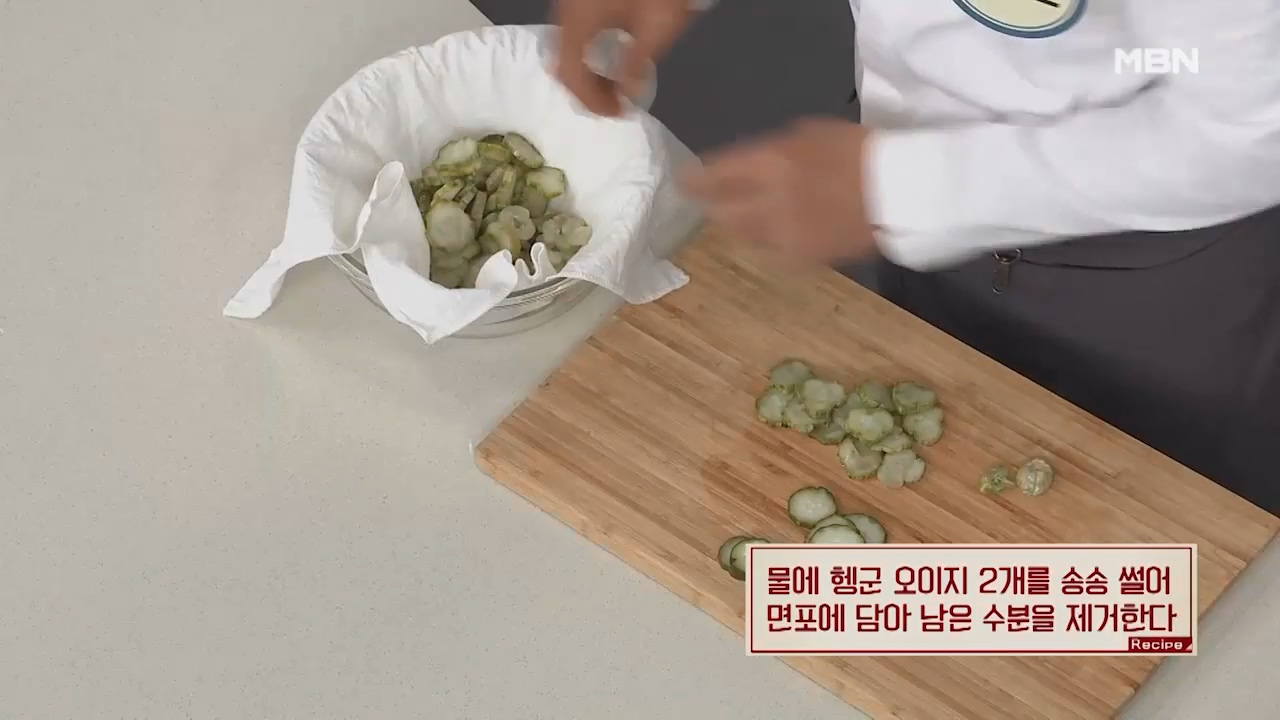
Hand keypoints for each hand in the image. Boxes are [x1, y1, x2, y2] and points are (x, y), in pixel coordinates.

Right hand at [554, 0, 691, 115]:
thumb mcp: (657, 28)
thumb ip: (636, 65)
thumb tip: (625, 94)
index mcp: (578, 23)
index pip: (571, 76)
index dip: (591, 101)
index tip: (616, 113)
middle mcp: (566, 12)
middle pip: (562, 62)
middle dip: (584, 89)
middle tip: (612, 103)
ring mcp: (569, 2)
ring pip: (565, 46)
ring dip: (584, 71)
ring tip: (611, 84)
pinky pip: (572, 31)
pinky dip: (585, 52)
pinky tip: (607, 54)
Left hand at [682, 118, 878, 267]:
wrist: (904, 191)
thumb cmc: (861, 152)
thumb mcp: (812, 132)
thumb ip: (772, 150)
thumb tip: (745, 163)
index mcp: (771, 162)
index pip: (715, 175)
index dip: (695, 179)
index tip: (684, 181)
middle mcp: (770, 200)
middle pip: (720, 211)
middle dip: (710, 206)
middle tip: (707, 203)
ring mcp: (785, 233)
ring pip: (742, 234)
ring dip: (736, 224)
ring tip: (737, 217)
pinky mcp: (802, 257)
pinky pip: (771, 250)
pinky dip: (767, 240)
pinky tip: (774, 233)